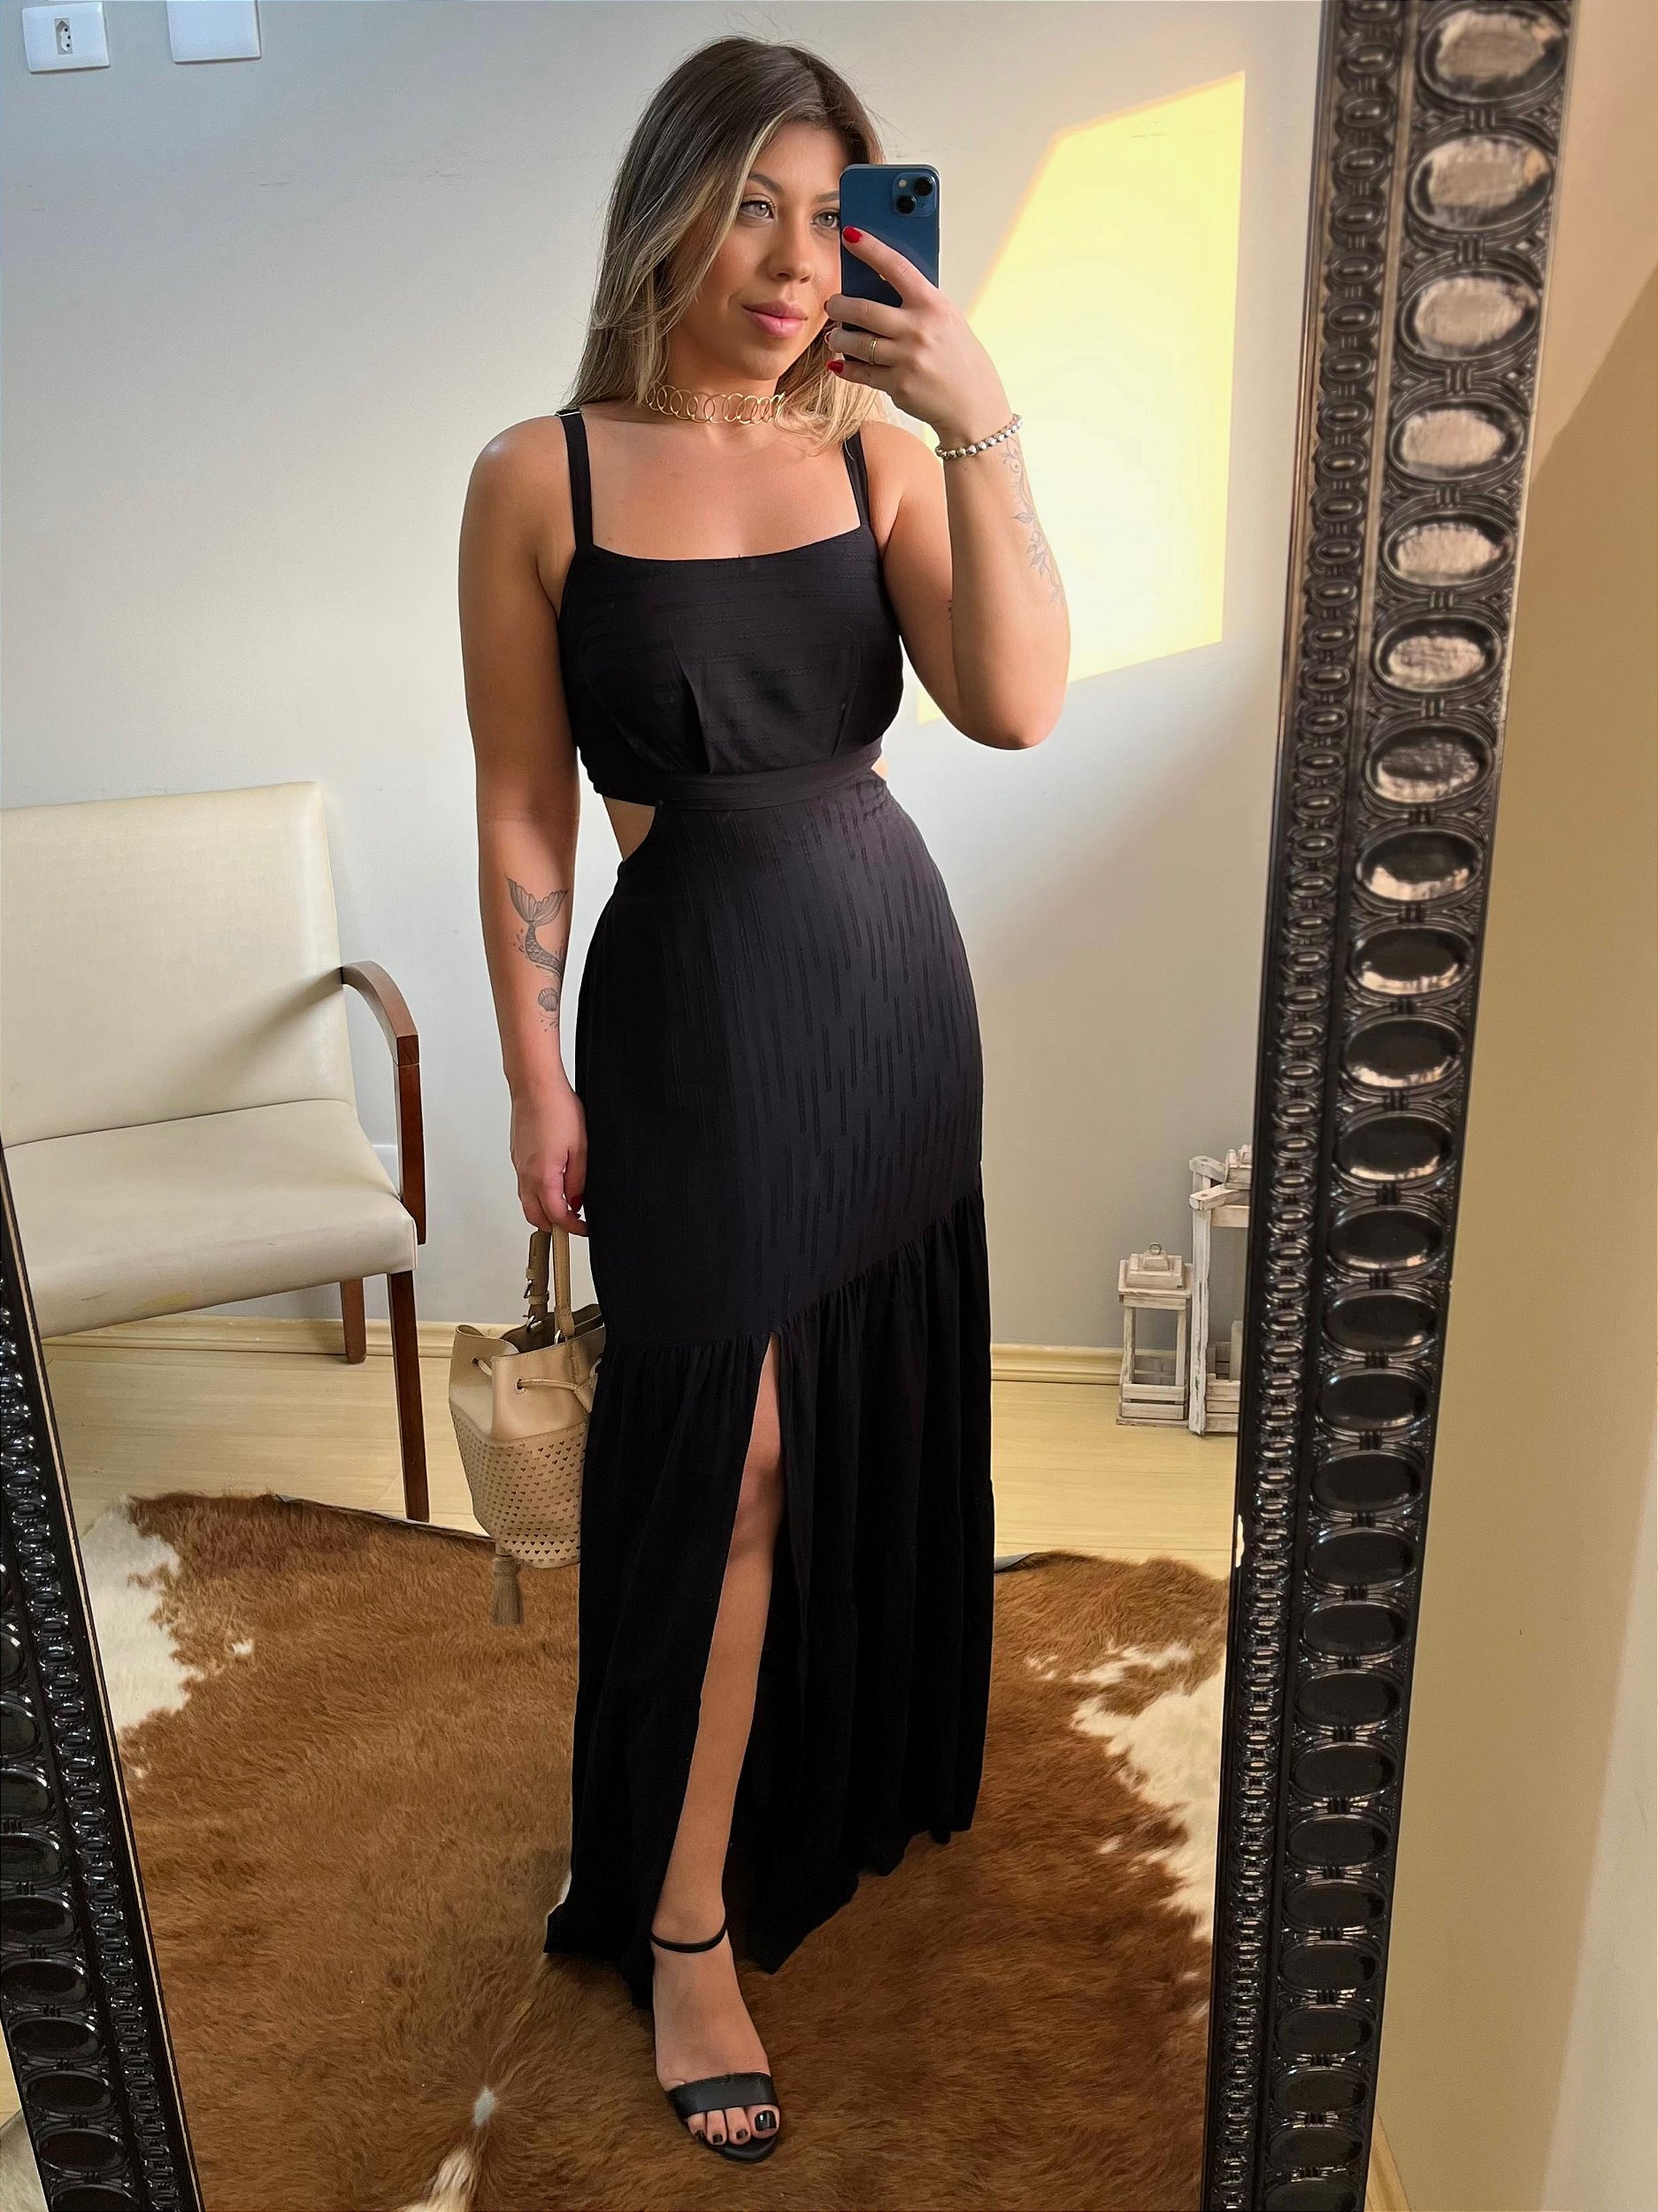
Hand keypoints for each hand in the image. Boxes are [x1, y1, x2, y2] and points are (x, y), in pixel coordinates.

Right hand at [511, 1082, 587, 1236]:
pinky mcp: (517, 1155)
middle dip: (553, 1227)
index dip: (571, 1228)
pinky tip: (551, 1185)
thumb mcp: (581, 1148)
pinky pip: (524, 1184)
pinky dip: (536, 1194)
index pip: (555, 1216)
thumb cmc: (557, 1108)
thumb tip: (576, 1201)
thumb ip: (578, 1180)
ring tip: (564, 1207)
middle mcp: (526, 1174)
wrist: (535, 1086)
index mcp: (542, 1176)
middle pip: (534, 1216)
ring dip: (543, 1210)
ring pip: (526, 1201)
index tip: (583, 1228)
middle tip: (571, 1226)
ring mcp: (519, 1165)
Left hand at [825, 226, 1010, 449]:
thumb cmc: (959, 359)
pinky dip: (846, 367)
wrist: (973, 405)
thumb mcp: (947, 321)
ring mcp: (907, 359)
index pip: (896, 267)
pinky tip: (840, 363)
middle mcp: (919, 329)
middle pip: (863, 309)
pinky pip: (861, 372)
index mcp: (933, 305)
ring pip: (856, 343)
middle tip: (832, 305)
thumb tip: (878, 287)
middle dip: (839, 306)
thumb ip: (917, 304)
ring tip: (836, 337)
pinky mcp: (898, 385)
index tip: (849, 235)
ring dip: (839, 338)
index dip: (870, 248)